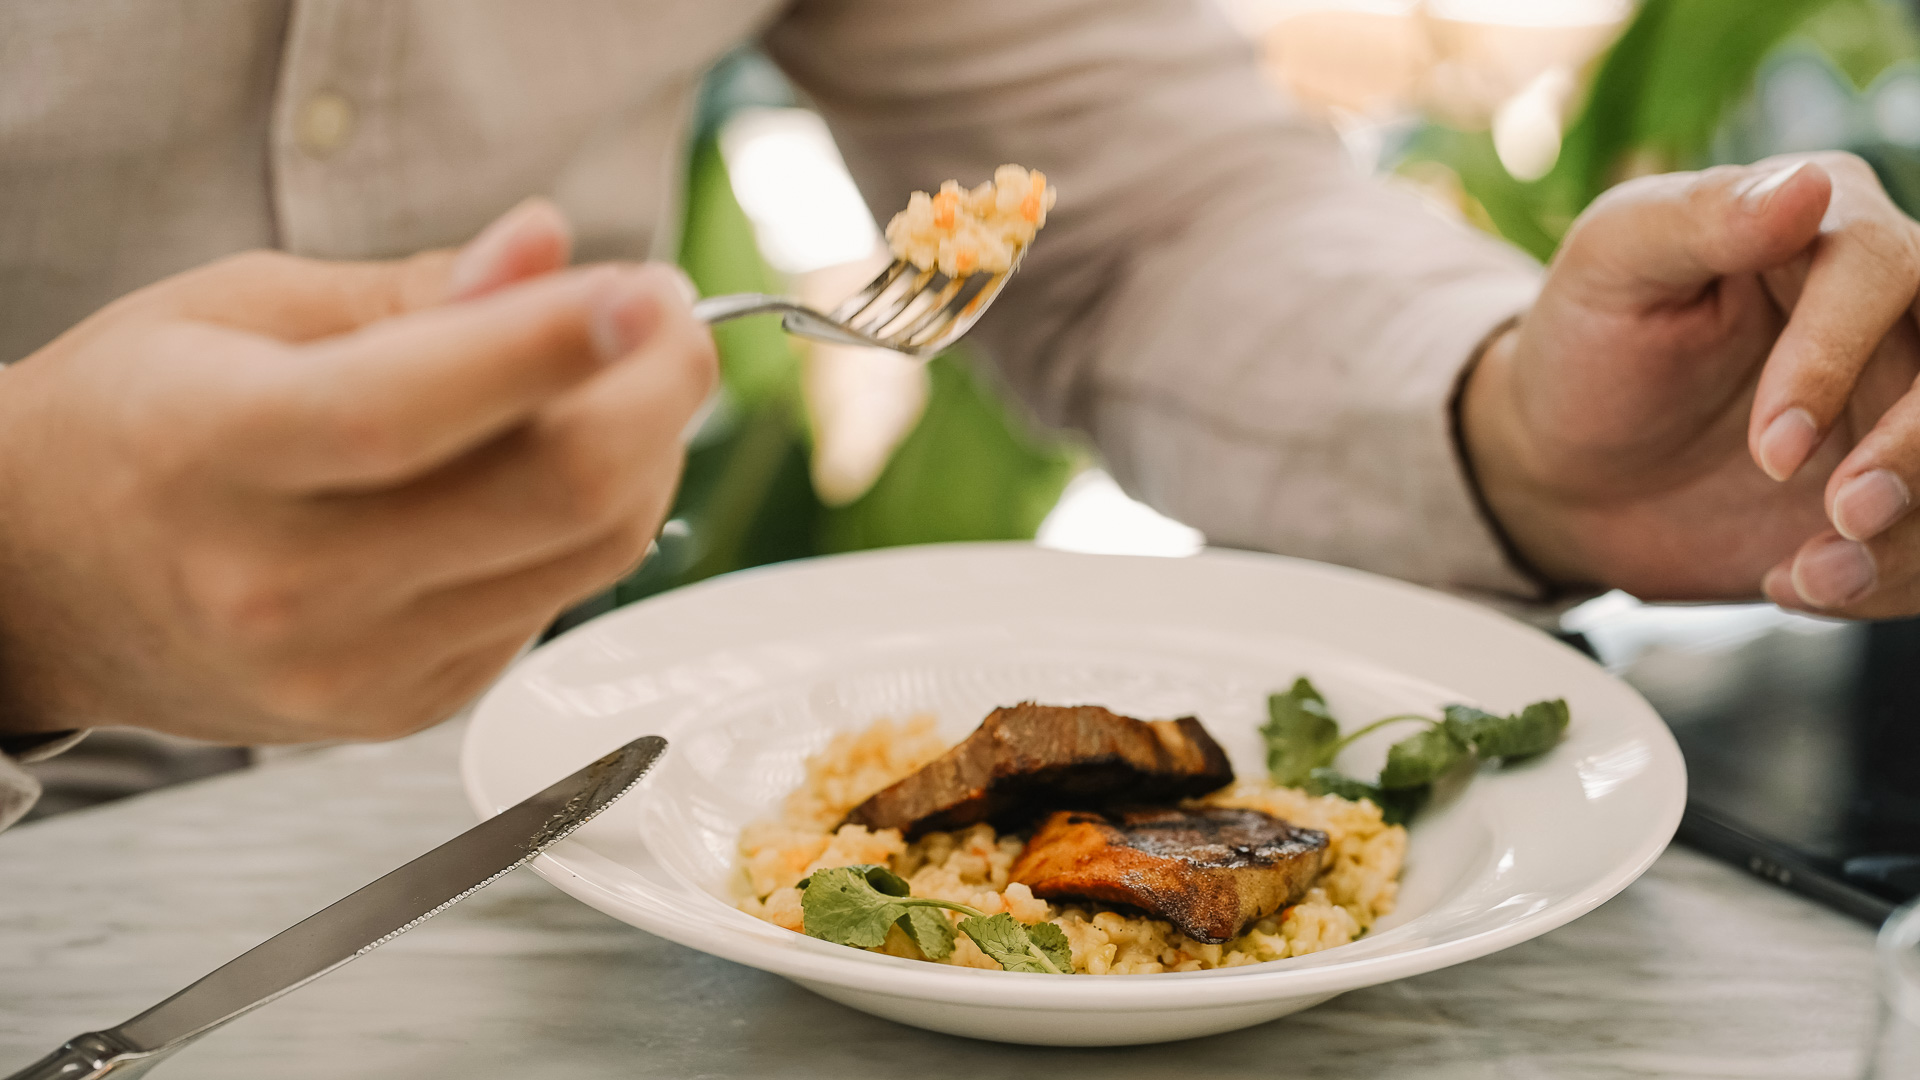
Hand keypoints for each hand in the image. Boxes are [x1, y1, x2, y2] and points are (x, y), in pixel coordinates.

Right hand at [0, 201, 716, 741]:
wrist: (50, 584)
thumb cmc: (137, 421)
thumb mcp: (240, 309)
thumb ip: (413, 290)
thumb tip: (550, 250)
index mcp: (217, 453)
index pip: (414, 408)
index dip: (555, 344)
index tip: (646, 288)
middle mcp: (288, 584)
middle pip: (552, 496)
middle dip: (658, 391)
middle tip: (670, 318)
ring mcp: (356, 667)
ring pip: (589, 551)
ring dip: (648, 450)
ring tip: (628, 374)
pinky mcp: (411, 705)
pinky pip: (558, 599)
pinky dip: (593, 519)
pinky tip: (562, 461)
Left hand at [1462, 153, 1919, 615]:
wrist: (1563, 463)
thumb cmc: (1587, 343)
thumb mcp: (1612, 263)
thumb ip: (1700, 218)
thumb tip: (1807, 184)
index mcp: (1831, 228)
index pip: (1886, 271)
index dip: (1836, 361)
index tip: (1771, 448)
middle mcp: (1896, 312)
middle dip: (1916, 452)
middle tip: (1844, 516)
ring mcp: (1902, 405)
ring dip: (1910, 536)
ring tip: (1812, 575)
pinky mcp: (1896, 490)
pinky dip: (1884, 580)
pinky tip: (1799, 583)